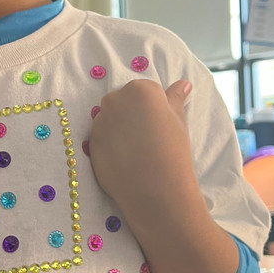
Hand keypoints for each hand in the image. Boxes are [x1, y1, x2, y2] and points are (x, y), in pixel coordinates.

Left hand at [88, 78, 193, 214]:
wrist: (156, 188)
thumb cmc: (173, 150)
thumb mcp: (178, 121)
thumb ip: (175, 98)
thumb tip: (183, 84)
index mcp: (139, 89)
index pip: (145, 91)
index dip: (155, 109)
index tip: (160, 126)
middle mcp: (114, 100)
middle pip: (123, 102)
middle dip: (133, 115)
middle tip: (148, 138)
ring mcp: (99, 122)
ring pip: (110, 120)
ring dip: (120, 130)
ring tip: (137, 151)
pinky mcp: (91, 143)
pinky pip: (101, 138)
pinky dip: (111, 146)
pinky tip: (125, 160)